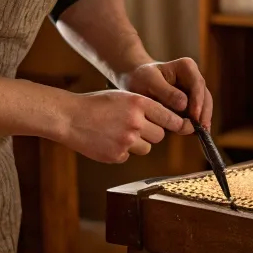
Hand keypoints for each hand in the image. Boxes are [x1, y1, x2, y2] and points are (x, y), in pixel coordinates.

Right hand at [58, 90, 183, 162]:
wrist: (69, 117)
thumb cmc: (96, 104)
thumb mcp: (122, 96)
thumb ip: (144, 107)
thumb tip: (170, 120)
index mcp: (138, 103)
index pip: (170, 117)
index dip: (177, 123)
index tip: (183, 126)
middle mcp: (135, 122)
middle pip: (160, 135)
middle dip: (152, 133)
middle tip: (137, 127)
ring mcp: (126, 141)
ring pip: (147, 147)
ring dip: (138, 143)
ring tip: (118, 132)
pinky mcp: (117, 156)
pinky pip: (129, 156)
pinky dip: (122, 151)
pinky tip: (108, 140)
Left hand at [117, 59, 213, 133]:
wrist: (135, 82)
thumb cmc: (141, 79)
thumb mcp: (149, 81)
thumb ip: (166, 92)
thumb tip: (185, 105)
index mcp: (187, 67)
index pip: (197, 84)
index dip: (198, 101)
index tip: (194, 116)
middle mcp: (194, 78)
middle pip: (205, 96)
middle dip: (204, 113)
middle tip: (202, 130)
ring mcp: (195, 92)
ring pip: (205, 107)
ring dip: (203, 120)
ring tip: (202, 135)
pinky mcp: (192, 104)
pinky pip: (198, 114)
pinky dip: (198, 124)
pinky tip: (197, 135)